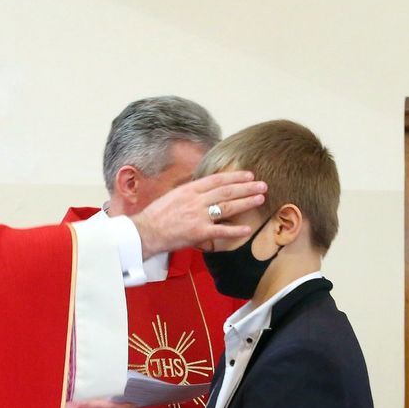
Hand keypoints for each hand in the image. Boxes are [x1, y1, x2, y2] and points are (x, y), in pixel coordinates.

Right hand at [130, 170, 266, 257]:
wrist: (145, 231)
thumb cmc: (156, 215)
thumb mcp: (173, 196)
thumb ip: (190, 192)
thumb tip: (203, 188)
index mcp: (190, 189)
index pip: (217, 180)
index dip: (235, 176)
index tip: (248, 175)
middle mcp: (196, 200)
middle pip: (226, 191)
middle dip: (247, 187)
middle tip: (262, 185)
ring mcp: (199, 216)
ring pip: (227, 207)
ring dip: (246, 202)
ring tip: (260, 199)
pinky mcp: (199, 232)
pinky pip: (221, 231)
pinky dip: (235, 230)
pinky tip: (248, 229)